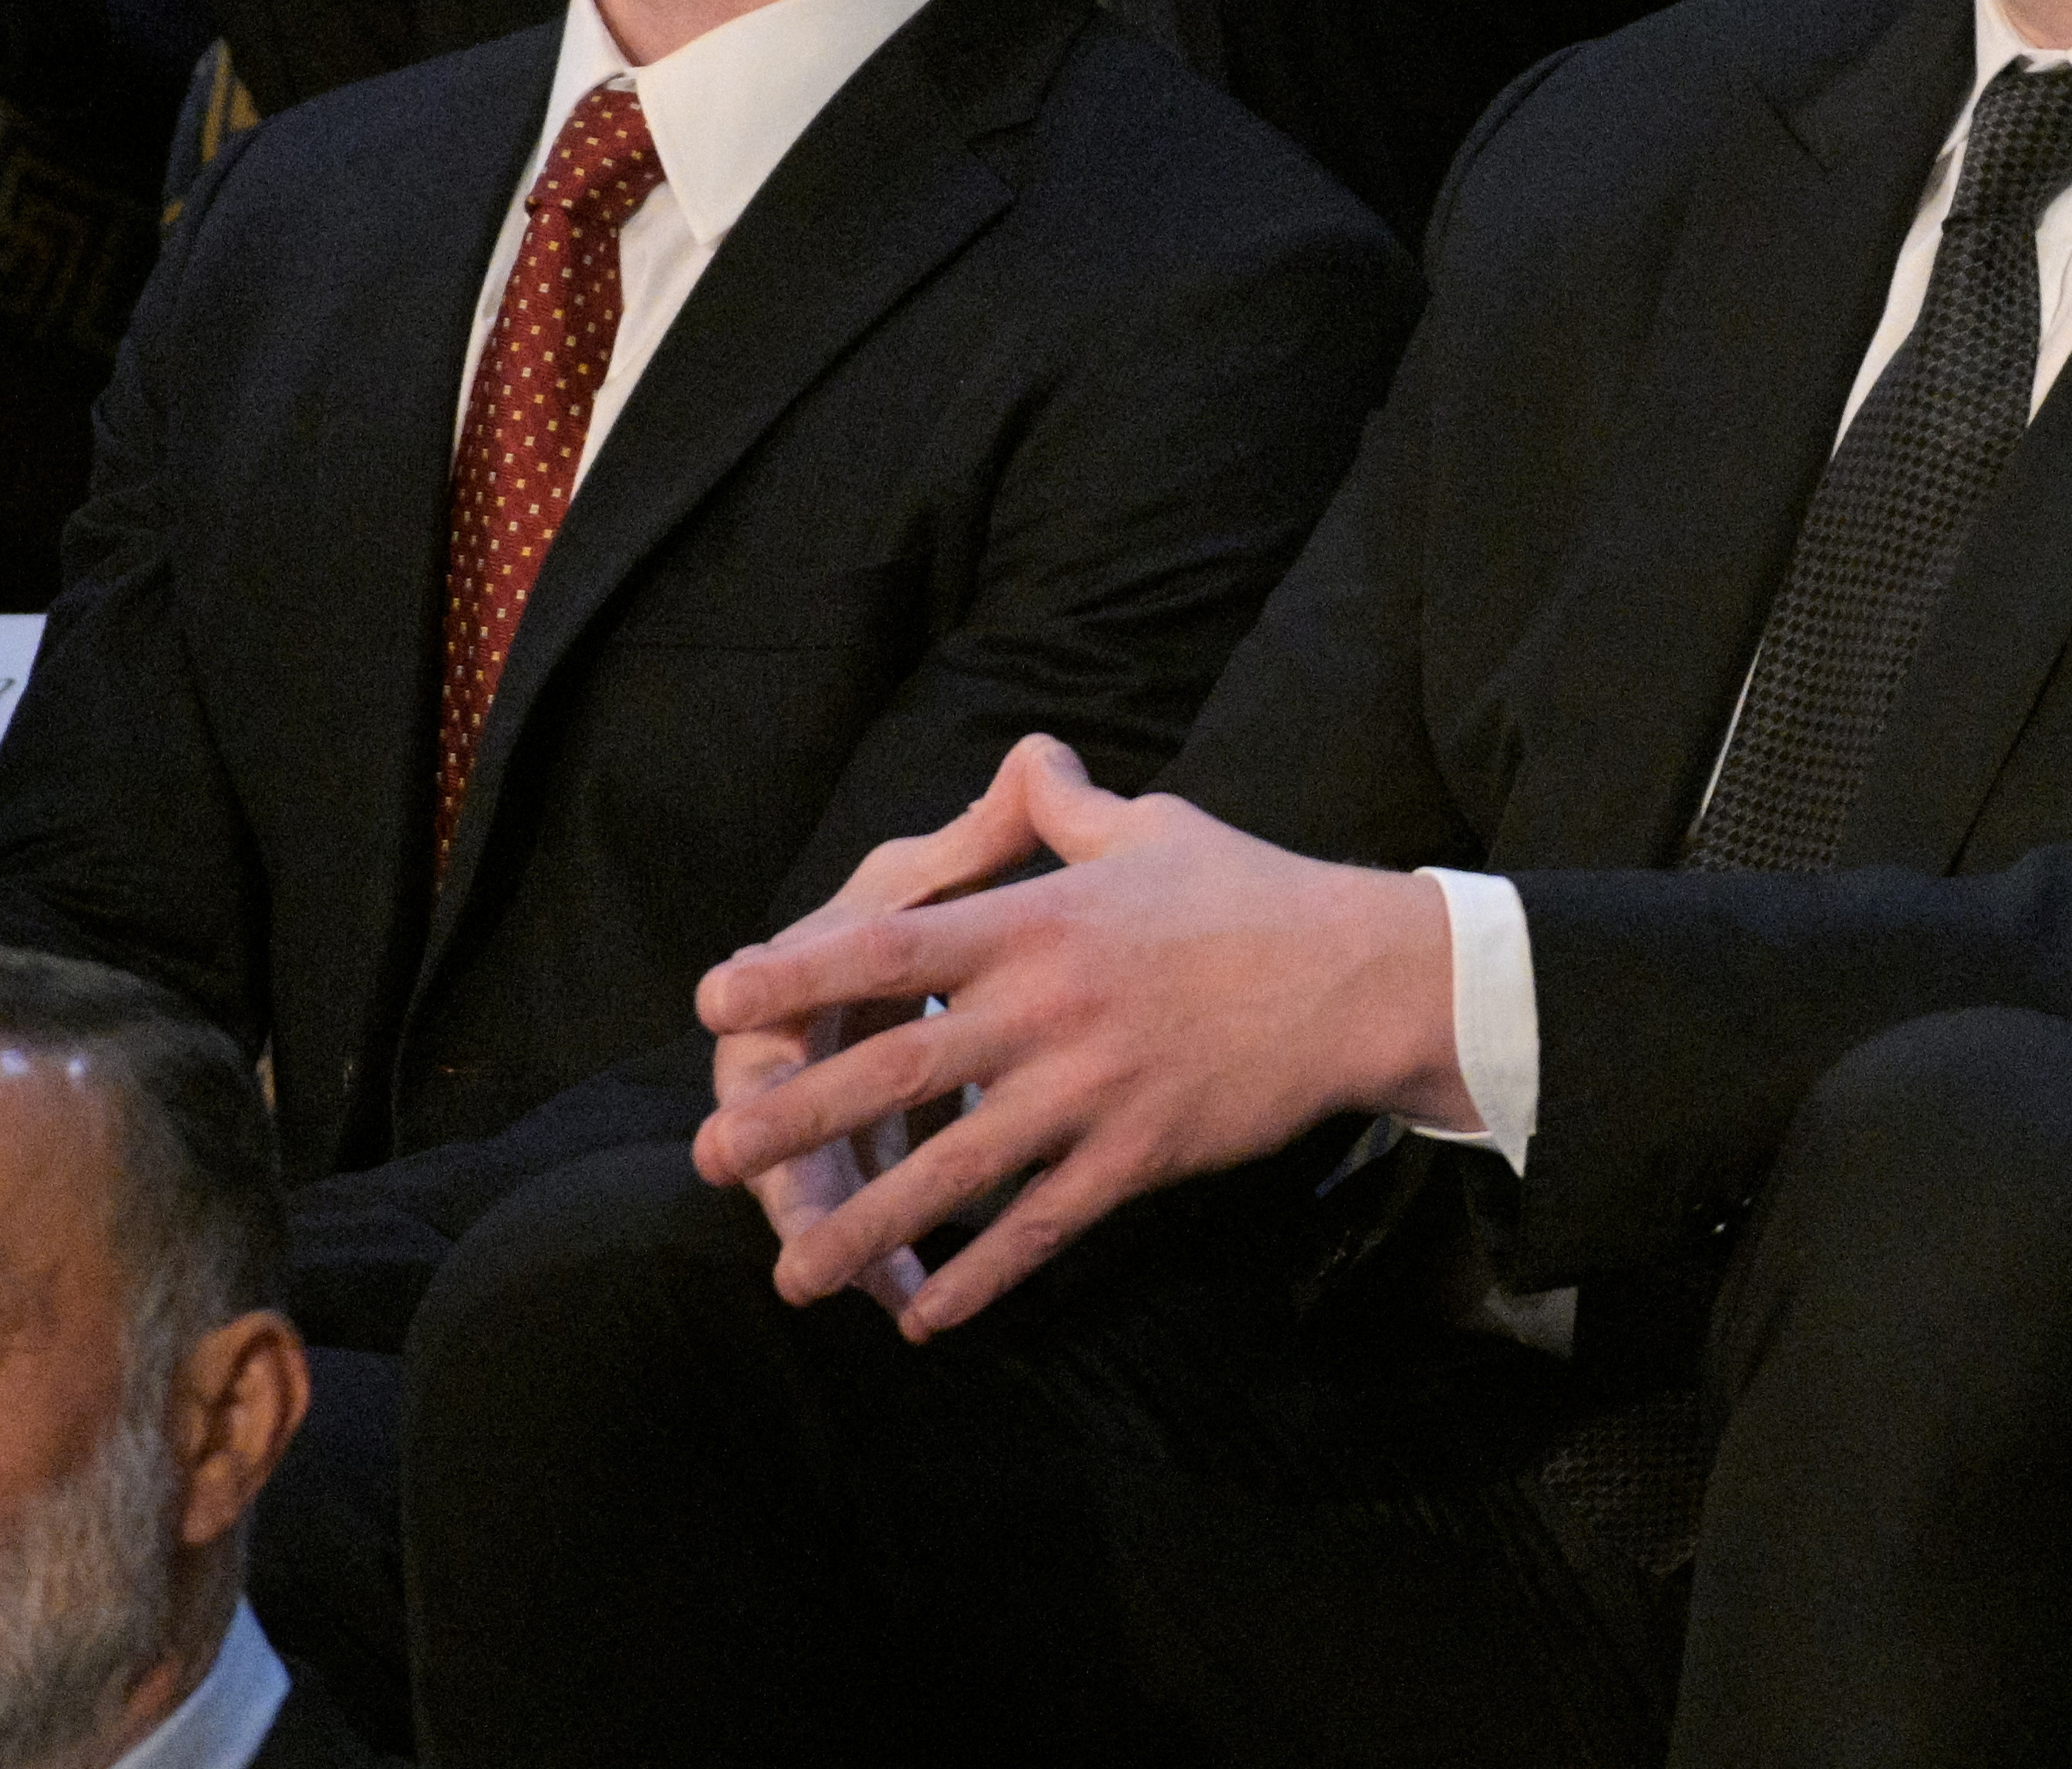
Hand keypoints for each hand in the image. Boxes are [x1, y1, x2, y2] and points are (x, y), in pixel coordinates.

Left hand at [693, 735, 1465, 1338]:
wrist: (1361, 977)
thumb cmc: (1252, 892)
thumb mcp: (1153, 825)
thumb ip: (1064, 808)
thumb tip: (1027, 755)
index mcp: (1039, 923)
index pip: (893, 944)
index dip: (800, 972)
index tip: (717, 995)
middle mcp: (1051, 1010)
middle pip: (900, 1067)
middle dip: (797, 1115)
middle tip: (710, 1155)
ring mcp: (1093, 1092)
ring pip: (958, 1169)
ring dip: (867, 1226)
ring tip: (790, 1276)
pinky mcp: (1139, 1156)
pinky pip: (1044, 1227)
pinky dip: (981, 1275)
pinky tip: (924, 1315)